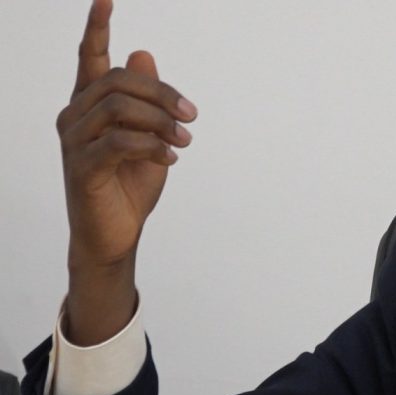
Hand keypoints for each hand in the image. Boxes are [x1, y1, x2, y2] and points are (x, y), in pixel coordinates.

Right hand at [59, 0, 197, 344]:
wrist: (116, 235)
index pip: (90, 58)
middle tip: (192, 116)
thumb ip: (147, 100)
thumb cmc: (130, 186)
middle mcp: (74, 116)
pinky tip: (172, 157)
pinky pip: (120, 142)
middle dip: (163, 93)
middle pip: (119, 81)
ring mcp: (73, 142)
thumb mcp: (149, 137)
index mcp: (89, 105)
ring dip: (161, 120)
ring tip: (184, 140)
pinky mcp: (82, 167)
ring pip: (119, 107)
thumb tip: (142, 53)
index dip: (96, 27)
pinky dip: (153, 145)